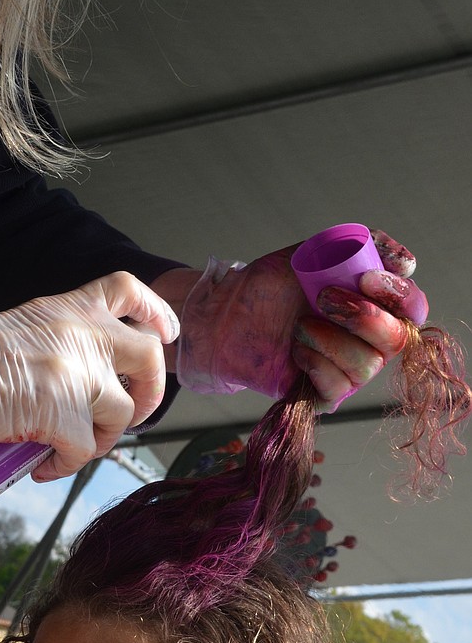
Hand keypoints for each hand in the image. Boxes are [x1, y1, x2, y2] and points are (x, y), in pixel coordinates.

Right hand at [0, 273, 179, 481]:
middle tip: (134, 414)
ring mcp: (76, 375)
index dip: (155, 313)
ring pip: (122, 414)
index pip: (128, 292)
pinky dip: (67, 467)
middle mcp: (80, 335)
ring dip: (103, 440)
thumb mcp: (17, 331)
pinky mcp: (62, 415)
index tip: (164, 334)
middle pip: (149, 355)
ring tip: (70, 450)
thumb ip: (52, 345)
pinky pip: (84, 452)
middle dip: (152, 392)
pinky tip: (43, 468)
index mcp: (67, 309)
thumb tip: (68, 385)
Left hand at [171, 230, 428, 412]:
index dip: (399, 295)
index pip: (413, 308)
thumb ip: (364, 247)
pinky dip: (315, 363)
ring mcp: (347, 370)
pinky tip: (296, 349)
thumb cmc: (273, 284)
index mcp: (375, 306)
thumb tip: (409, 265)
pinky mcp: (323, 395)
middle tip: (323, 298)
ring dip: (330, 340)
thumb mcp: (317, 252)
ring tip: (300, 325)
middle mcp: (369, 342)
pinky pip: (337, 388)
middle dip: (362, 317)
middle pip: (396, 340)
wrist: (228, 314)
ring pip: (366, 366)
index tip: (365, 277)